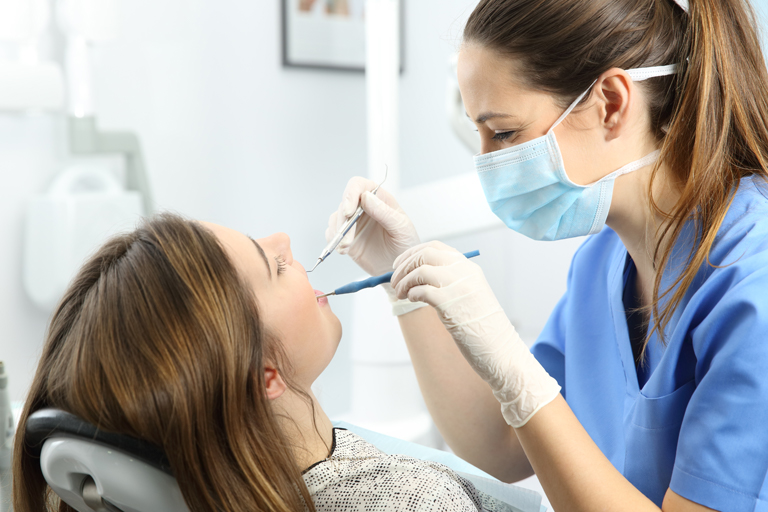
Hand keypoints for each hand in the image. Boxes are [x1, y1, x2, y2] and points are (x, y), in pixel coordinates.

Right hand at [325, 177, 419, 276]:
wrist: (399, 267)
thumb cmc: (405, 244)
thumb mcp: (401, 228)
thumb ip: (385, 212)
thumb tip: (366, 196)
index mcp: (379, 198)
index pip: (358, 185)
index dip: (350, 194)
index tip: (349, 211)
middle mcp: (364, 207)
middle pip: (344, 204)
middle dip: (343, 221)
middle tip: (348, 240)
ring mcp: (354, 222)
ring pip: (336, 218)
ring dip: (338, 233)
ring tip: (346, 247)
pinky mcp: (347, 236)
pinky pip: (332, 233)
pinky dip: (334, 241)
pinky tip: (344, 250)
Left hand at [390, 241, 560, 427]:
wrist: (501, 351)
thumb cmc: (482, 329)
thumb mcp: (469, 296)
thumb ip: (450, 283)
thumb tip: (417, 278)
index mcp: (469, 268)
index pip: (435, 247)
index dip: (413, 253)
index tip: (400, 264)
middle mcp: (464, 272)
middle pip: (425, 254)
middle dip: (404, 265)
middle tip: (394, 279)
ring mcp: (458, 286)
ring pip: (420, 269)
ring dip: (403, 280)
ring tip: (400, 294)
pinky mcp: (451, 304)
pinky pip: (422, 290)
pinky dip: (411, 293)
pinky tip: (412, 300)